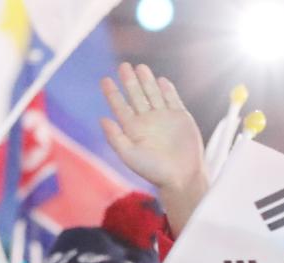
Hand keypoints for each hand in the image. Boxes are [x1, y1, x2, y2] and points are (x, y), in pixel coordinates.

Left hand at [100, 63, 207, 236]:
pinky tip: (161, 80)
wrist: (181, 176)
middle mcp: (147, 122)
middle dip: (129, 81)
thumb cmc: (154, 170)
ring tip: (140, 67)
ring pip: (153, 94)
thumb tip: (102, 119)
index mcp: (133, 130)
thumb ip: (115, 137)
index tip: (105, 80)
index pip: (120, 107)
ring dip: (146, 81)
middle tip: (123, 65)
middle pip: (136, 96)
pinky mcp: (180, 117)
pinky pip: (172, 99)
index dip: (112, 93)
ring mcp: (164, 118)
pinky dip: (167, 89)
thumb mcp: (129, 155)